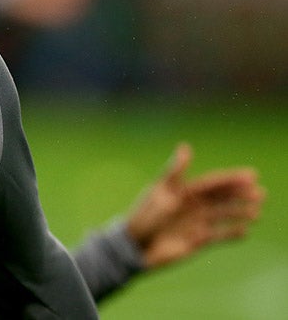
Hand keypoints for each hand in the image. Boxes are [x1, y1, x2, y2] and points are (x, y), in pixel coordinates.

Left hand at [126, 143, 265, 268]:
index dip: (232, 179)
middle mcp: (193, 206)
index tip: (251, 175)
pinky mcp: (197, 241)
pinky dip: (232, 234)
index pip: (213, 183)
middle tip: (260, 193)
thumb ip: (176, 171)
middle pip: (222, 198)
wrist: (135, 247)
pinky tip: (245, 231)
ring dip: (240, 213)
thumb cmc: (144, 216)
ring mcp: (196, 223)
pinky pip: (219, 236)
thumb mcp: (160, 190)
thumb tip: (186, 147)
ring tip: (256, 212)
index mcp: (185, 191)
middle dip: (241, 195)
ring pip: (224, 216)